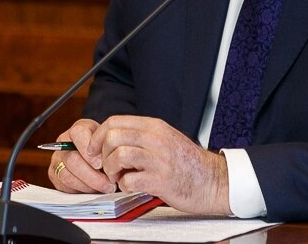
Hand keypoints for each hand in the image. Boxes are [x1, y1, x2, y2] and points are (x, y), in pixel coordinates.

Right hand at [47, 119, 115, 193]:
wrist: (97, 156)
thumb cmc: (104, 148)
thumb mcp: (109, 141)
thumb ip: (108, 147)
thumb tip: (109, 162)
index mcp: (78, 130)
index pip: (78, 134)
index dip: (88, 149)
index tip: (101, 163)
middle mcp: (63, 143)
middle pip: (72, 159)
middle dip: (92, 174)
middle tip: (109, 182)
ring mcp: (57, 160)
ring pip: (67, 176)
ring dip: (88, 185)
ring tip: (105, 188)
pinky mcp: (55, 176)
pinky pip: (65, 187)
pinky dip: (82, 191)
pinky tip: (95, 190)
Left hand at [88, 115, 230, 214]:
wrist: (213, 181)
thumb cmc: (187, 163)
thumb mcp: (165, 139)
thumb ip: (142, 135)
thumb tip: (111, 137)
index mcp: (155, 126)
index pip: (114, 121)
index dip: (98, 136)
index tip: (94, 150)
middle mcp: (156, 138)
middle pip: (112, 137)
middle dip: (102, 155)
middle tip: (109, 167)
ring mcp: (158, 159)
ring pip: (118, 155)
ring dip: (112, 170)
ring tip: (119, 177)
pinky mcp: (160, 179)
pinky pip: (129, 180)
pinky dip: (124, 186)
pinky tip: (133, 186)